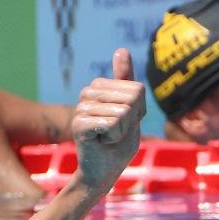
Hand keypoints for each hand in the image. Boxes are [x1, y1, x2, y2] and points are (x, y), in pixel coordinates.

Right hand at [71, 48, 145, 192]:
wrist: (104, 171)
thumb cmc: (119, 142)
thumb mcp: (131, 109)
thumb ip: (127, 81)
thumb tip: (121, 49)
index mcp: (100, 86)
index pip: (138, 89)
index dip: (139, 111)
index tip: (126, 122)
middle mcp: (88, 93)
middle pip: (132, 98)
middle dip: (132, 120)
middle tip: (117, 132)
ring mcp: (81, 107)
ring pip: (123, 112)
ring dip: (123, 131)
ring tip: (109, 137)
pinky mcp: (78, 123)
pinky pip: (113, 123)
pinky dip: (115, 137)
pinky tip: (103, 142)